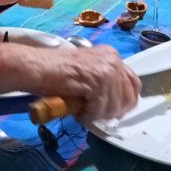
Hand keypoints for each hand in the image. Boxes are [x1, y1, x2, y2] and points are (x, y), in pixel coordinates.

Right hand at [0, 41, 140, 121]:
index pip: (133, 83)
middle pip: (128, 96)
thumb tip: (116, 104)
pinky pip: (100, 108)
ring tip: (83, 112)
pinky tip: (79, 112)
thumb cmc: (56, 72)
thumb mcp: (87, 72)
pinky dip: (90, 115)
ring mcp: (106, 68)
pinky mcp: (97, 79)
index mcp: (112, 55)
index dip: (125, 102)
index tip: (113, 112)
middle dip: (113, 110)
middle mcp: (113, 59)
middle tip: (95, 114)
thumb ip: (104, 82)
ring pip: (115, 105)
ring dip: (99, 114)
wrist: (37, 68)